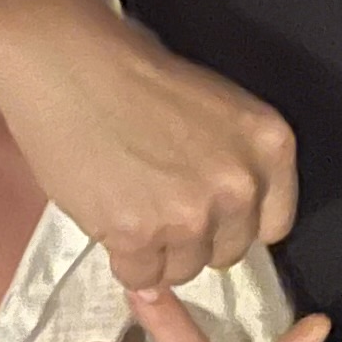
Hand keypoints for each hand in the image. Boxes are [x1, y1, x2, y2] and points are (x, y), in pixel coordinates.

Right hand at [0, 22, 297, 288]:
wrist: (69, 64)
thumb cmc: (135, 74)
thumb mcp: (216, 109)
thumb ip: (232, 161)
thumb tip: (222, 222)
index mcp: (269, 144)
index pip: (273, 223)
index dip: (235, 220)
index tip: (208, 209)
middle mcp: (240, 184)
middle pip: (228, 251)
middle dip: (195, 237)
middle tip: (157, 201)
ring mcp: (191, 214)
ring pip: (184, 269)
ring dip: (157, 250)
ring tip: (128, 204)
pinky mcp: (139, 235)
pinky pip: (140, 277)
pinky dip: (123, 257)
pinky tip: (108, 217)